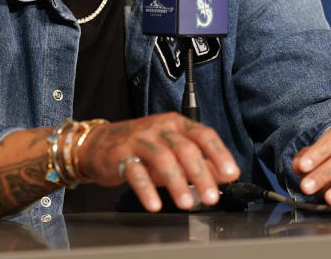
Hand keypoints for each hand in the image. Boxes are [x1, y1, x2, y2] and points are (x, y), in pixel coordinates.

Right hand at [76, 112, 240, 211]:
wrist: (100, 144)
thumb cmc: (143, 147)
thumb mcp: (174, 151)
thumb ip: (200, 161)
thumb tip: (226, 174)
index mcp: (177, 124)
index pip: (203, 134)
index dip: (219, 153)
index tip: (231, 173)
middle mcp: (160, 128)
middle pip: (185, 148)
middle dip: (201, 174)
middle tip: (211, 197)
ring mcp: (140, 139)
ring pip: (162, 158)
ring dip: (177, 182)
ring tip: (187, 203)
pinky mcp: (121, 155)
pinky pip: (135, 172)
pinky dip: (146, 190)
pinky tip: (154, 205)